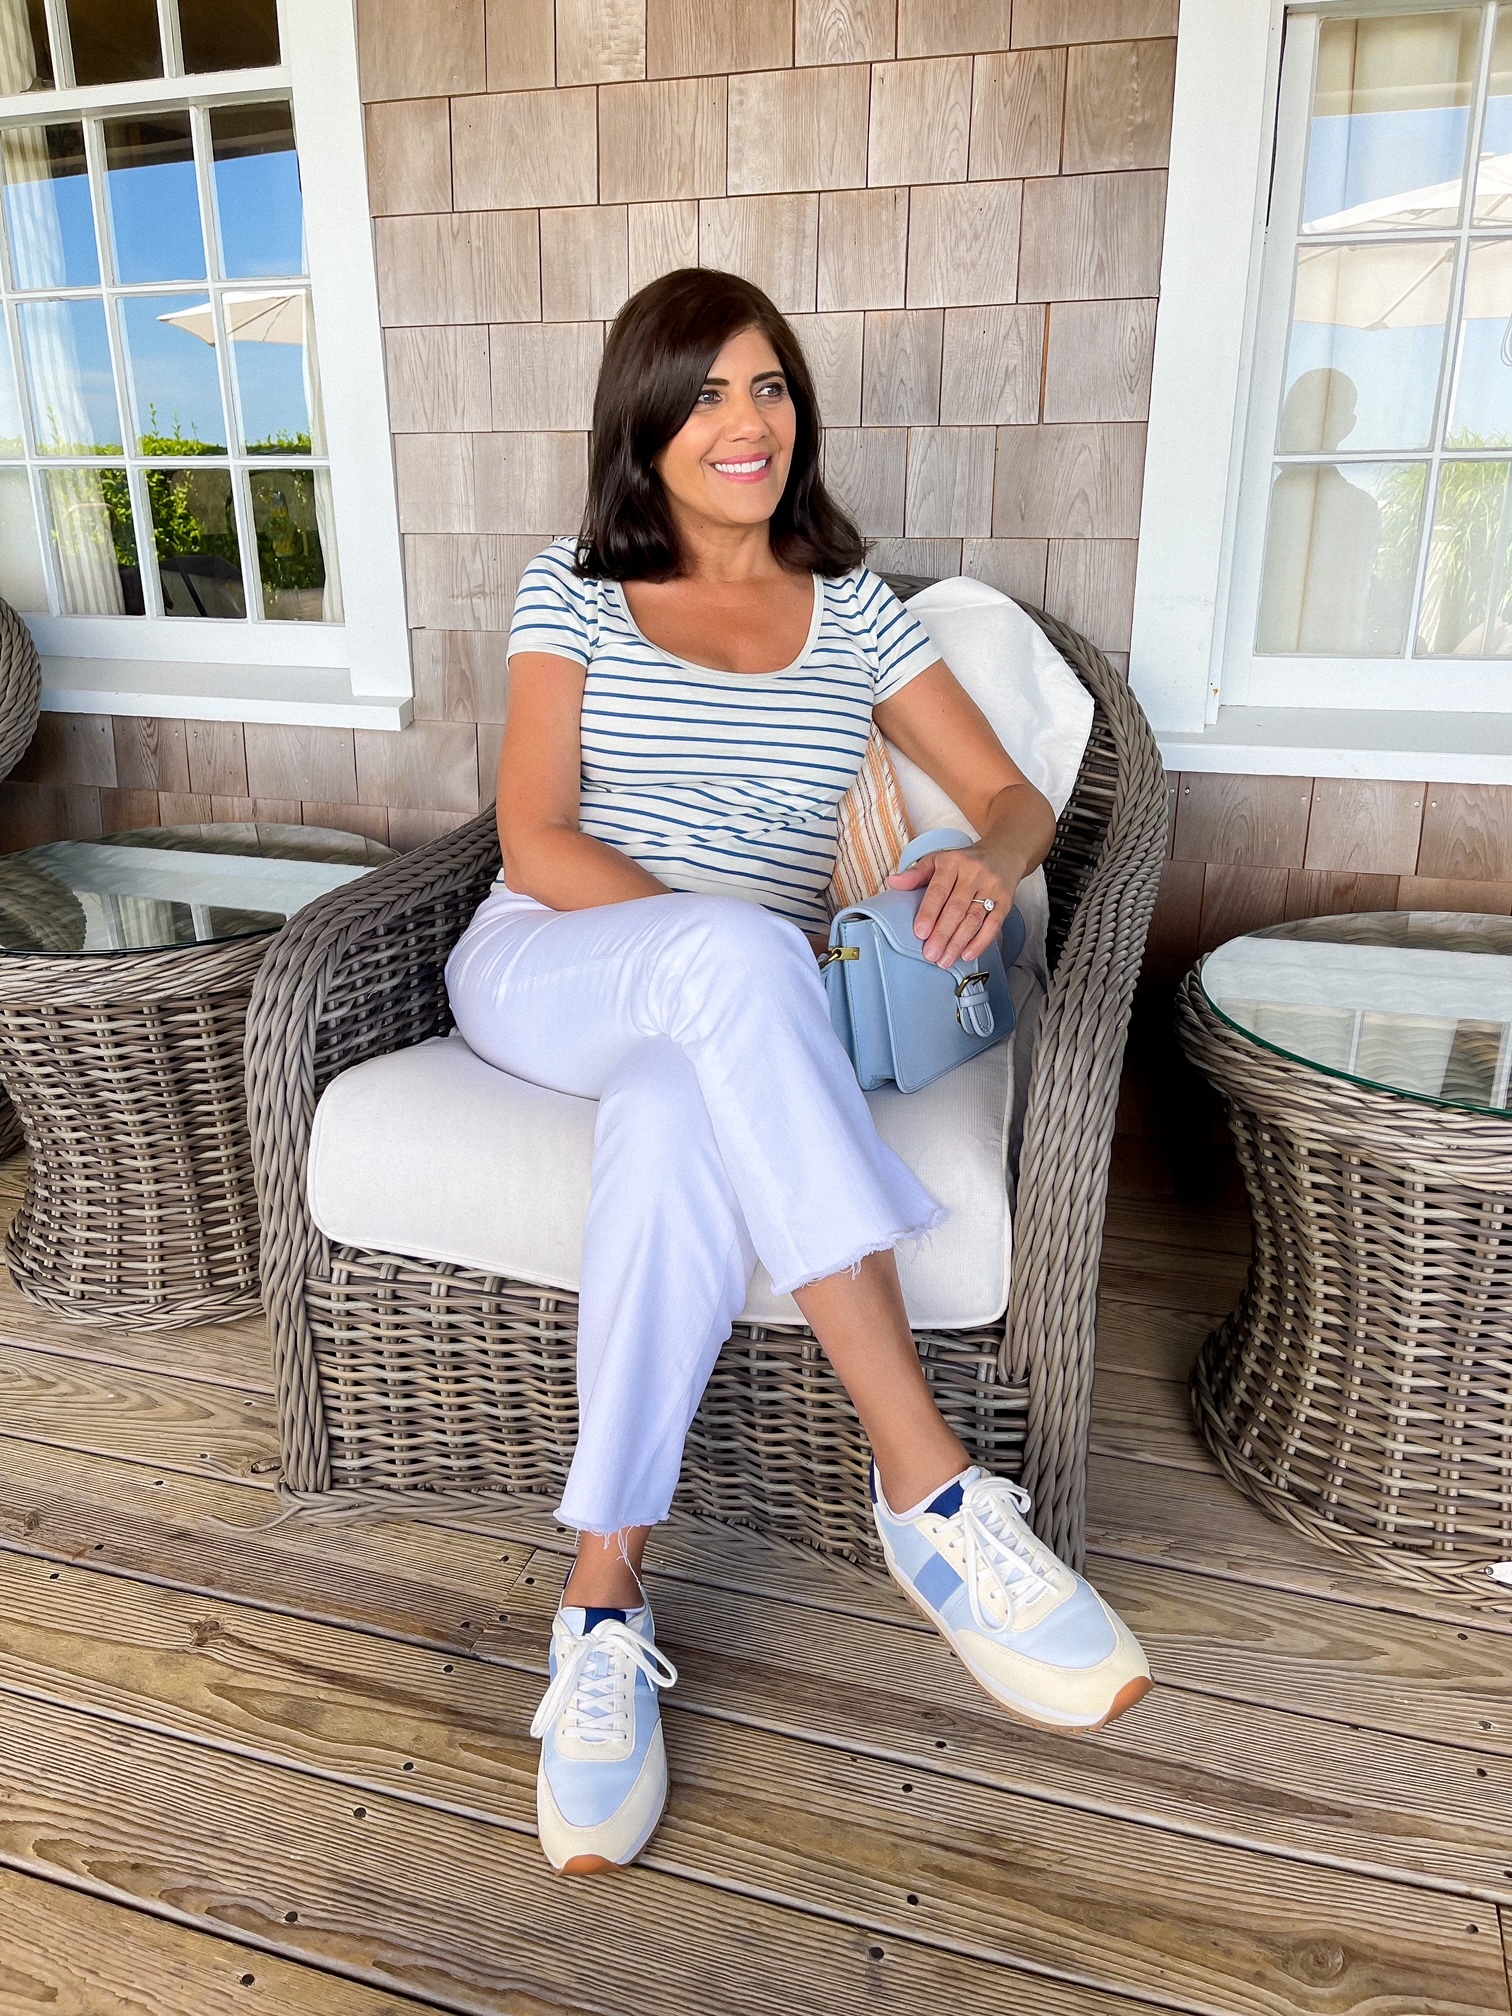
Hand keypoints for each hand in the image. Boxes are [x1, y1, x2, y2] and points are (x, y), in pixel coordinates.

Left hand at [888, 841, 1020, 968]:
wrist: (1003, 853)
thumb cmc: (964, 862)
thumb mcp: (937, 860)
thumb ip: (915, 874)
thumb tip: (893, 883)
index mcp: (953, 862)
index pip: (939, 890)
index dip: (929, 912)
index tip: (920, 933)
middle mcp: (974, 873)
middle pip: (956, 908)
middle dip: (942, 934)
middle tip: (931, 955)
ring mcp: (992, 887)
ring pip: (974, 918)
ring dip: (958, 942)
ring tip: (945, 960)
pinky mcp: (1006, 901)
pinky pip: (994, 924)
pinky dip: (981, 942)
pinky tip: (968, 954)